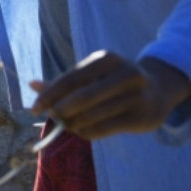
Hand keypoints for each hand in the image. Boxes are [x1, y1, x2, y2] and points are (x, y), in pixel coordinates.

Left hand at [30, 50, 190, 140]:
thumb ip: (63, 82)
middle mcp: (125, 74)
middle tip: (52, 117)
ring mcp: (137, 96)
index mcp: (107, 59)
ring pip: (93, 115)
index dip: (50, 94)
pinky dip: (87, 132)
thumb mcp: (91, 75)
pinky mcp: (141, 117)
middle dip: (62, 110)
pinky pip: (105, 129)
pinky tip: (81, 130)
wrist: (158, 90)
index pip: (71, 78)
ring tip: (67, 124)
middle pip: (83, 97)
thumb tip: (32, 85)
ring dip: (73, 123)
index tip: (34, 108)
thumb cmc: (113, 82)